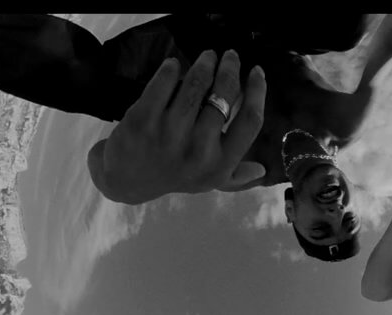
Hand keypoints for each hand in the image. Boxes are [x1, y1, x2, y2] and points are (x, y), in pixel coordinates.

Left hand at [91, 49, 266, 203]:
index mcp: (221, 163)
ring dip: (204, 64)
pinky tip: (174, 64)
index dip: (257, 92)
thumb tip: (262, 170)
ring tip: (207, 57)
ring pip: (194, 86)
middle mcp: (199, 150)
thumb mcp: (209, 181)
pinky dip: (170, 69)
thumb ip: (237, 177)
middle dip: (229, 69)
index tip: (256, 72)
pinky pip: (162, 85)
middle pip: (224, 96)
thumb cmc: (176, 175)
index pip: (250, 121)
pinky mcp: (143, 120)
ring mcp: (169, 134)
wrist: (128, 180)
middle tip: (229, 56)